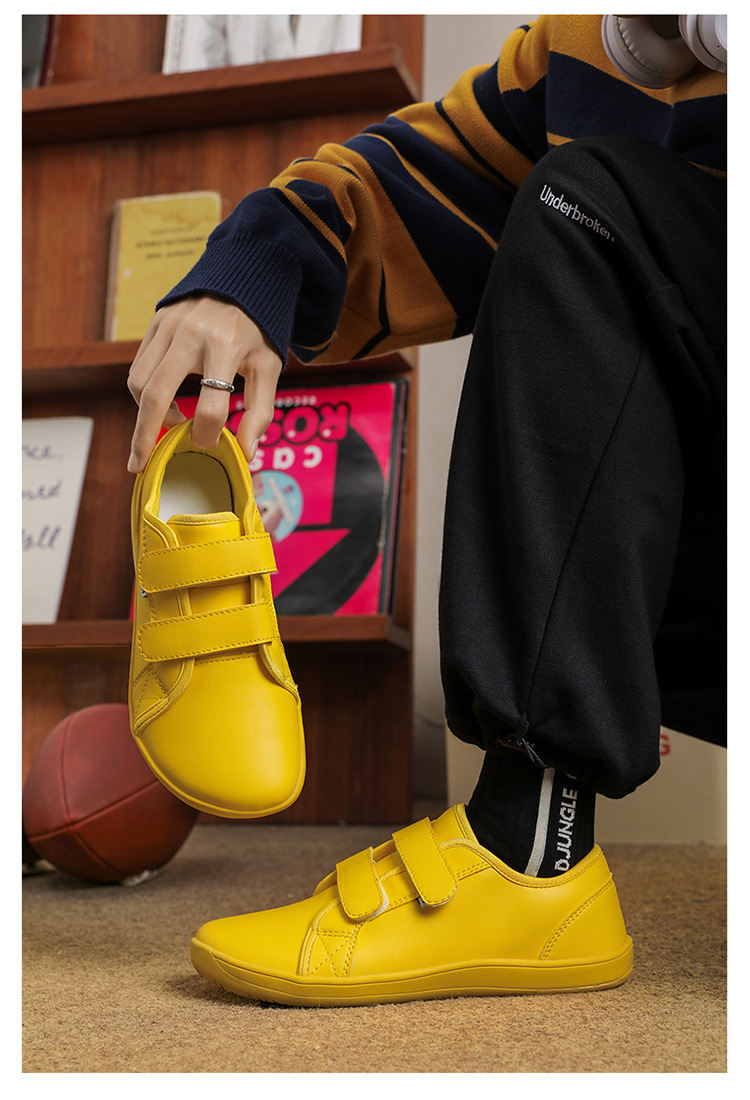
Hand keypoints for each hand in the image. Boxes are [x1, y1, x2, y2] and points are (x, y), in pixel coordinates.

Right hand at [126, 297, 281, 472]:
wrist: (244, 274)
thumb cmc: (260, 329)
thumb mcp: (269, 367)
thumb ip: (259, 412)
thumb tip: (243, 453)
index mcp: (226, 347)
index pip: (211, 406)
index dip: (208, 435)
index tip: (209, 444)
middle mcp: (191, 334)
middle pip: (157, 395)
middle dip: (145, 436)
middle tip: (140, 464)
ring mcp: (168, 325)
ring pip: (139, 382)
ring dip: (147, 413)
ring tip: (170, 424)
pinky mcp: (156, 321)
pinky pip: (138, 365)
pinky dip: (145, 392)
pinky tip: (164, 401)